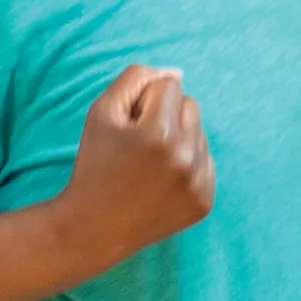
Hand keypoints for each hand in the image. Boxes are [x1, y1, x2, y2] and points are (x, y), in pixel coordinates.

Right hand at [53, 66, 213, 261]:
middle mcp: (185, 158)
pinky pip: (206, 161)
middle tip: (139, 144)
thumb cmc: (95, 164)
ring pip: (199, 133)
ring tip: (149, 165)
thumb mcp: (101, 112)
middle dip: (166, 116)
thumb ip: (136, 79)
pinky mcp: (205, 201)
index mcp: (159, 133)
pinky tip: (161, 182)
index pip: (169, 85)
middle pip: (190, 105)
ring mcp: (198, 183)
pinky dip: (187, 165)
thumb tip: (175, 72)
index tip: (129, 126)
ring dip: (178, 140)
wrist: (94, 228)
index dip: (144, 101)